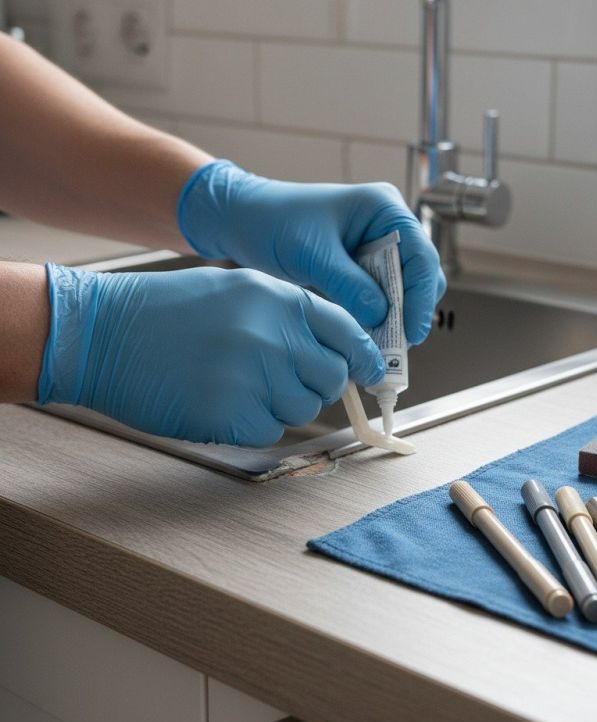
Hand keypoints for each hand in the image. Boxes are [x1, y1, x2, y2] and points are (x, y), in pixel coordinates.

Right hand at [37, 264, 383, 445]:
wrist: (101, 332)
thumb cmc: (167, 311)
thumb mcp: (238, 290)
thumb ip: (289, 316)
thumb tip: (331, 350)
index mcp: (279, 298)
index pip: (348, 331)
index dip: (364, 355)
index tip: (370, 371)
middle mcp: (274, 335)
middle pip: (331, 377)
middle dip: (317, 383)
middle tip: (286, 380)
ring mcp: (254, 375)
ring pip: (303, 408)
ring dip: (281, 405)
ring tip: (240, 386)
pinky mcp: (230, 414)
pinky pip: (268, 431)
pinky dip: (251, 425)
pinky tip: (221, 403)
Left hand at [177, 160, 445, 344]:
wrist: (243, 221)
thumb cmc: (274, 222)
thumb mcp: (312, 254)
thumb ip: (349, 285)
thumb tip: (382, 317)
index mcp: (384, 209)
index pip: (421, 255)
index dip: (421, 296)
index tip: (412, 332)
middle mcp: (387, 227)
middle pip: (419, 276)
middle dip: (410, 312)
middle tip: (396, 347)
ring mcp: (376, 249)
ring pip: (403, 292)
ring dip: (394, 320)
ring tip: (380, 349)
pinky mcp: (362, 270)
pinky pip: (381, 299)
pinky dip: (377, 321)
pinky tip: (365, 339)